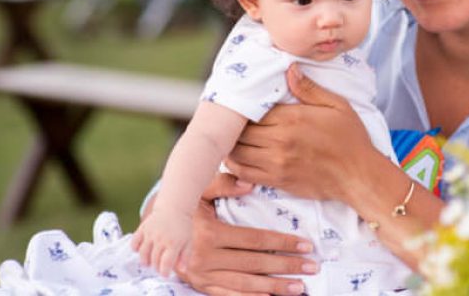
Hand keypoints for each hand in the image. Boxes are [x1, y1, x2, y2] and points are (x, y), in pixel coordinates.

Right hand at [132, 207, 190, 276]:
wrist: (174, 207)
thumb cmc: (182, 227)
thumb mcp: (188, 241)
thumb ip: (185, 256)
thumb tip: (182, 270)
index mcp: (174, 243)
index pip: (166, 264)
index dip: (164, 272)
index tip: (165, 274)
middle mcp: (161, 239)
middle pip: (154, 260)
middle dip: (156, 267)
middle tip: (159, 266)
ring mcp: (150, 233)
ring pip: (143, 254)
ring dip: (145, 261)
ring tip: (149, 262)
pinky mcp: (143, 228)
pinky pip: (134, 242)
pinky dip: (135, 249)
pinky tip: (141, 250)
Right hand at [171, 173, 316, 295]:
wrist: (157, 230)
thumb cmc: (184, 206)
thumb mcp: (199, 190)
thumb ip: (223, 184)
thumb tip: (250, 184)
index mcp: (210, 234)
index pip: (255, 240)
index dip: (283, 243)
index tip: (306, 245)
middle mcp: (205, 259)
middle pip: (255, 264)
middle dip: (286, 266)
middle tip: (312, 267)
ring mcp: (202, 276)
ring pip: (245, 284)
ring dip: (274, 288)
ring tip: (299, 287)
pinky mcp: (200, 286)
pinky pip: (228, 295)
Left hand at [226, 65, 375, 201]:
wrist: (358, 175)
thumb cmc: (350, 138)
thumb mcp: (336, 105)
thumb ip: (309, 89)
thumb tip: (289, 69)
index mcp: (292, 118)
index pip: (253, 110)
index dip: (246, 108)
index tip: (246, 106)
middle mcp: (280, 140)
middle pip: (241, 131)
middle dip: (237, 127)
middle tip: (238, 123)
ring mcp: (276, 163)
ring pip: (237, 152)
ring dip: (233, 145)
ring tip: (237, 139)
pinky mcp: (277, 180)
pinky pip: (244, 173)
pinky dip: (235, 165)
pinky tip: (239, 158)